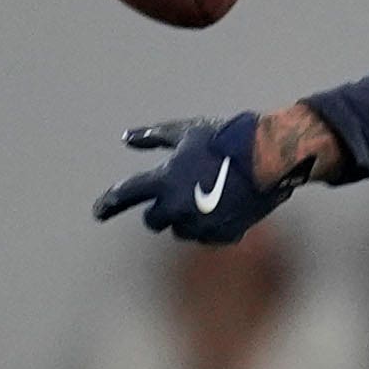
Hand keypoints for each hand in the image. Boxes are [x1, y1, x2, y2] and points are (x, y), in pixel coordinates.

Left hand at [91, 113, 292, 242]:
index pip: (124, 196)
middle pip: (154, 220)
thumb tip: (127, 138)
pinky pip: (207, 237)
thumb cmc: (224, 140)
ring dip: (185, 218)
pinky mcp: (223, 236)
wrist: (269, 159)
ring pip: (181, 230)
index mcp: (164, 182)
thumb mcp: (185, 132)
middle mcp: (177, 208)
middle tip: (174, 197)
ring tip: (206, 199)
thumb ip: (152, 137)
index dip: (107, 204)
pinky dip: (210, 225)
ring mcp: (201, 225)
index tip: (99, 212)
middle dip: (159, 210)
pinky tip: (223, 209)